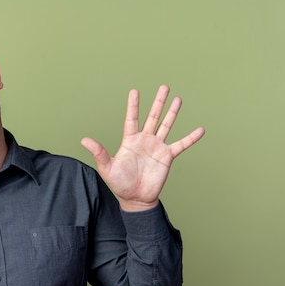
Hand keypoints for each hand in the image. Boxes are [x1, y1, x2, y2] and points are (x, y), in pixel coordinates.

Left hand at [81, 85, 204, 211]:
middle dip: (158, 102)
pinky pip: (181, 145)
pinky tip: (200, 130)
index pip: (132, 119)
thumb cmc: (119, 184)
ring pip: (166, 125)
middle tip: (164, 87)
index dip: (133, 106)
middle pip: (152, 117)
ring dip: (172, 112)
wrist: (135, 198)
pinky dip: (191, 138)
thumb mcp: (107, 168)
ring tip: (178, 98)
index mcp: (130, 140)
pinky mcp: (167, 156)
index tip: (135, 91)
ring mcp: (157, 147)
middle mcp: (144, 140)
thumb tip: (84, 140)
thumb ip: (99, 153)